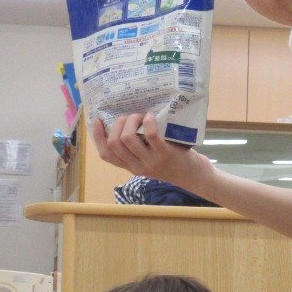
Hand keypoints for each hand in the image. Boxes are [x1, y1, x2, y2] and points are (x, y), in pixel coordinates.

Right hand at [91, 112, 211, 188]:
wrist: (193, 175)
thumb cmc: (171, 163)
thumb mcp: (149, 160)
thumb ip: (137, 149)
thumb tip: (124, 123)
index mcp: (131, 167)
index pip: (106, 155)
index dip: (97, 137)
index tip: (97, 121)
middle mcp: (138, 166)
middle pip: (114, 144)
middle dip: (118, 124)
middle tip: (129, 117)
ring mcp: (151, 161)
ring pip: (128, 138)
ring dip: (132, 121)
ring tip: (141, 115)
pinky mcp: (165, 154)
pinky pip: (149, 135)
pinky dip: (148, 122)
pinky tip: (151, 116)